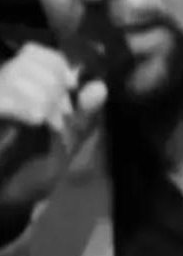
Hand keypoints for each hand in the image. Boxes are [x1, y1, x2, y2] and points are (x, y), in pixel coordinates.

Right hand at [0, 42, 106, 233]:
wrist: (6, 202)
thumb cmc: (33, 172)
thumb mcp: (65, 144)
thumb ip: (82, 117)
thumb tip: (100, 87)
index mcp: (20, 87)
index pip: (36, 53)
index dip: (55, 64)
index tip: (71, 86)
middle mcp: (1, 88)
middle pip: (28, 61)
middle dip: (53, 86)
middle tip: (58, 117)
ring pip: (15, 75)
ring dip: (42, 98)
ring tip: (46, 123)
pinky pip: (3, 99)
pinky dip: (23, 105)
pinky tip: (38, 119)